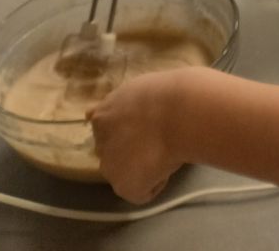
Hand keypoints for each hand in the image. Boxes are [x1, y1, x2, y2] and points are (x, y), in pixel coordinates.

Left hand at [88, 70, 183, 203]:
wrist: (180, 114)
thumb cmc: (167, 94)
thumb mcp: (139, 87)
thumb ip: (123, 102)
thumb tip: (98, 113)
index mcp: (102, 115)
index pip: (106, 129)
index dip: (127, 130)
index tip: (142, 127)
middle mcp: (100, 142)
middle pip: (113, 152)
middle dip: (130, 149)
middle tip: (156, 139)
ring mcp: (110, 166)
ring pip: (126, 172)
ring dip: (141, 167)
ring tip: (166, 151)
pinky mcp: (125, 187)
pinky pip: (143, 191)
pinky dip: (156, 183)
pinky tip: (168, 165)